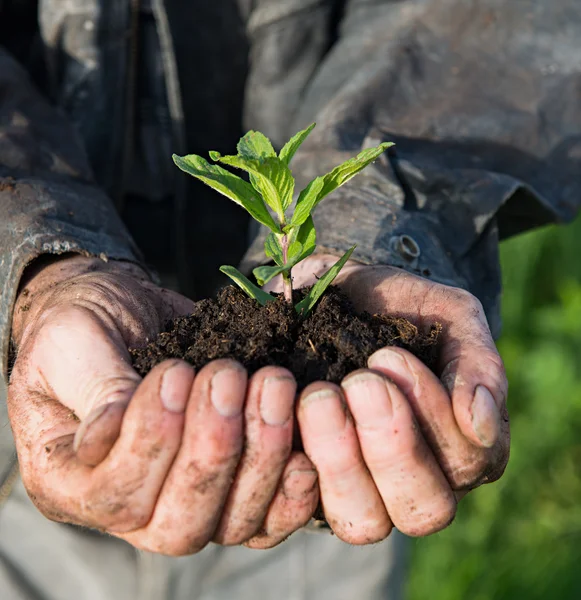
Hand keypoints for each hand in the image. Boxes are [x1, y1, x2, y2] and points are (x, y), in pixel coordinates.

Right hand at [8, 255, 317, 553]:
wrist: (123, 310)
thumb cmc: (84, 326)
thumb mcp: (73, 340)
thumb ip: (95, 387)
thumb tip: (113, 431)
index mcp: (71, 481)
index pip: (116, 496)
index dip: (152, 441)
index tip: (175, 371)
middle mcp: (130, 508)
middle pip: (181, 525)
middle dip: (214, 448)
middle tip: (228, 376)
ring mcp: (187, 500)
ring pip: (232, 522)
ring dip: (262, 453)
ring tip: (271, 382)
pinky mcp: (232, 483)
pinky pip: (268, 514)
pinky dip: (293, 487)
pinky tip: (305, 443)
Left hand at [273, 255, 508, 543]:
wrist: (338, 295)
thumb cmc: (402, 309)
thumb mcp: (449, 316)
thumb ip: (477, 363)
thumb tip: (481, 424)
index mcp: (462, 447)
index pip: (466, 461)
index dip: (430, 413)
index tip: (387, 353)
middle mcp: (419, 483)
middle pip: (423, 511)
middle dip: (391, 446)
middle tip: (359, 381)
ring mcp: (363, 492)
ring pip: (365, 522)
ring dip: (341, 459)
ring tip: (319, 396)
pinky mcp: (310, 490)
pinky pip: (303, 508)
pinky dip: (292, 467)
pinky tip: (285, 415)